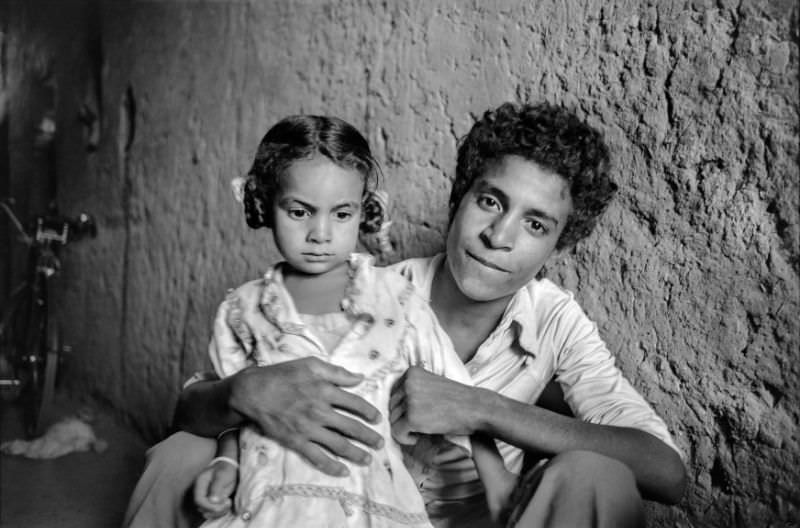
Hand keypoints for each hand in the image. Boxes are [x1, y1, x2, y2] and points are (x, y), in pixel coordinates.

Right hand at [194, 460, 237, 519]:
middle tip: (227, 501)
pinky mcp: (211, 502)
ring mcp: (206, 498)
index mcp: (200, 483)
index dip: (207, 506)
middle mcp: (201, 492)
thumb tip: (212, 501)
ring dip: (219, 511)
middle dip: (215, 508)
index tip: (219, 507)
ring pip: (208, 513)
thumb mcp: (222, 476)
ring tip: (228, 502)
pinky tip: (228, 503)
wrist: (230, 467)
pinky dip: (222, 511)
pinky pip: (214, 513)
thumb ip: (217, 487)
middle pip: (202, 508)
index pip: (198, 500)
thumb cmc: (226, 469)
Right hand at [228, 357, 383, 476]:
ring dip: (356, 453)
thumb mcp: (310, 364)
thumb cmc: (281, 375)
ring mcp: (309, 428)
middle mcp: (321, 411)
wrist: (252, 392)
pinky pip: (318, 457)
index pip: (355, 403)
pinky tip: (343, 471)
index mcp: (326, 390)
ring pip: (339, 444)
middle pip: (352, 427)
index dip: (369, 412)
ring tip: (368, 459)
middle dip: (369, 437)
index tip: (377, 419)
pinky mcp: (296, 441)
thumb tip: (359, 377)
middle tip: (380, 444)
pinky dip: (332, 466)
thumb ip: (336, 372)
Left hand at [389, 366, 484, 436]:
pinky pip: (397, 432)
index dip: (403, 407)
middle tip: (419, 425)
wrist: (477, 408)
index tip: (416, 414)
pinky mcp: (412, 418)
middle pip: (391, 407)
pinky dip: (406, 438)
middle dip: (403, 418)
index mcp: (411, 372)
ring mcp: (410, 400)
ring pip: (393, 420)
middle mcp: (408, 383)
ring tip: (421, 430)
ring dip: (405, 428)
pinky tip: (418, 438)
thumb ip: (413, 389)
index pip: (393, 393)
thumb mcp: (431, 385)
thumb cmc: (457, 400)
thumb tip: (391, 407)